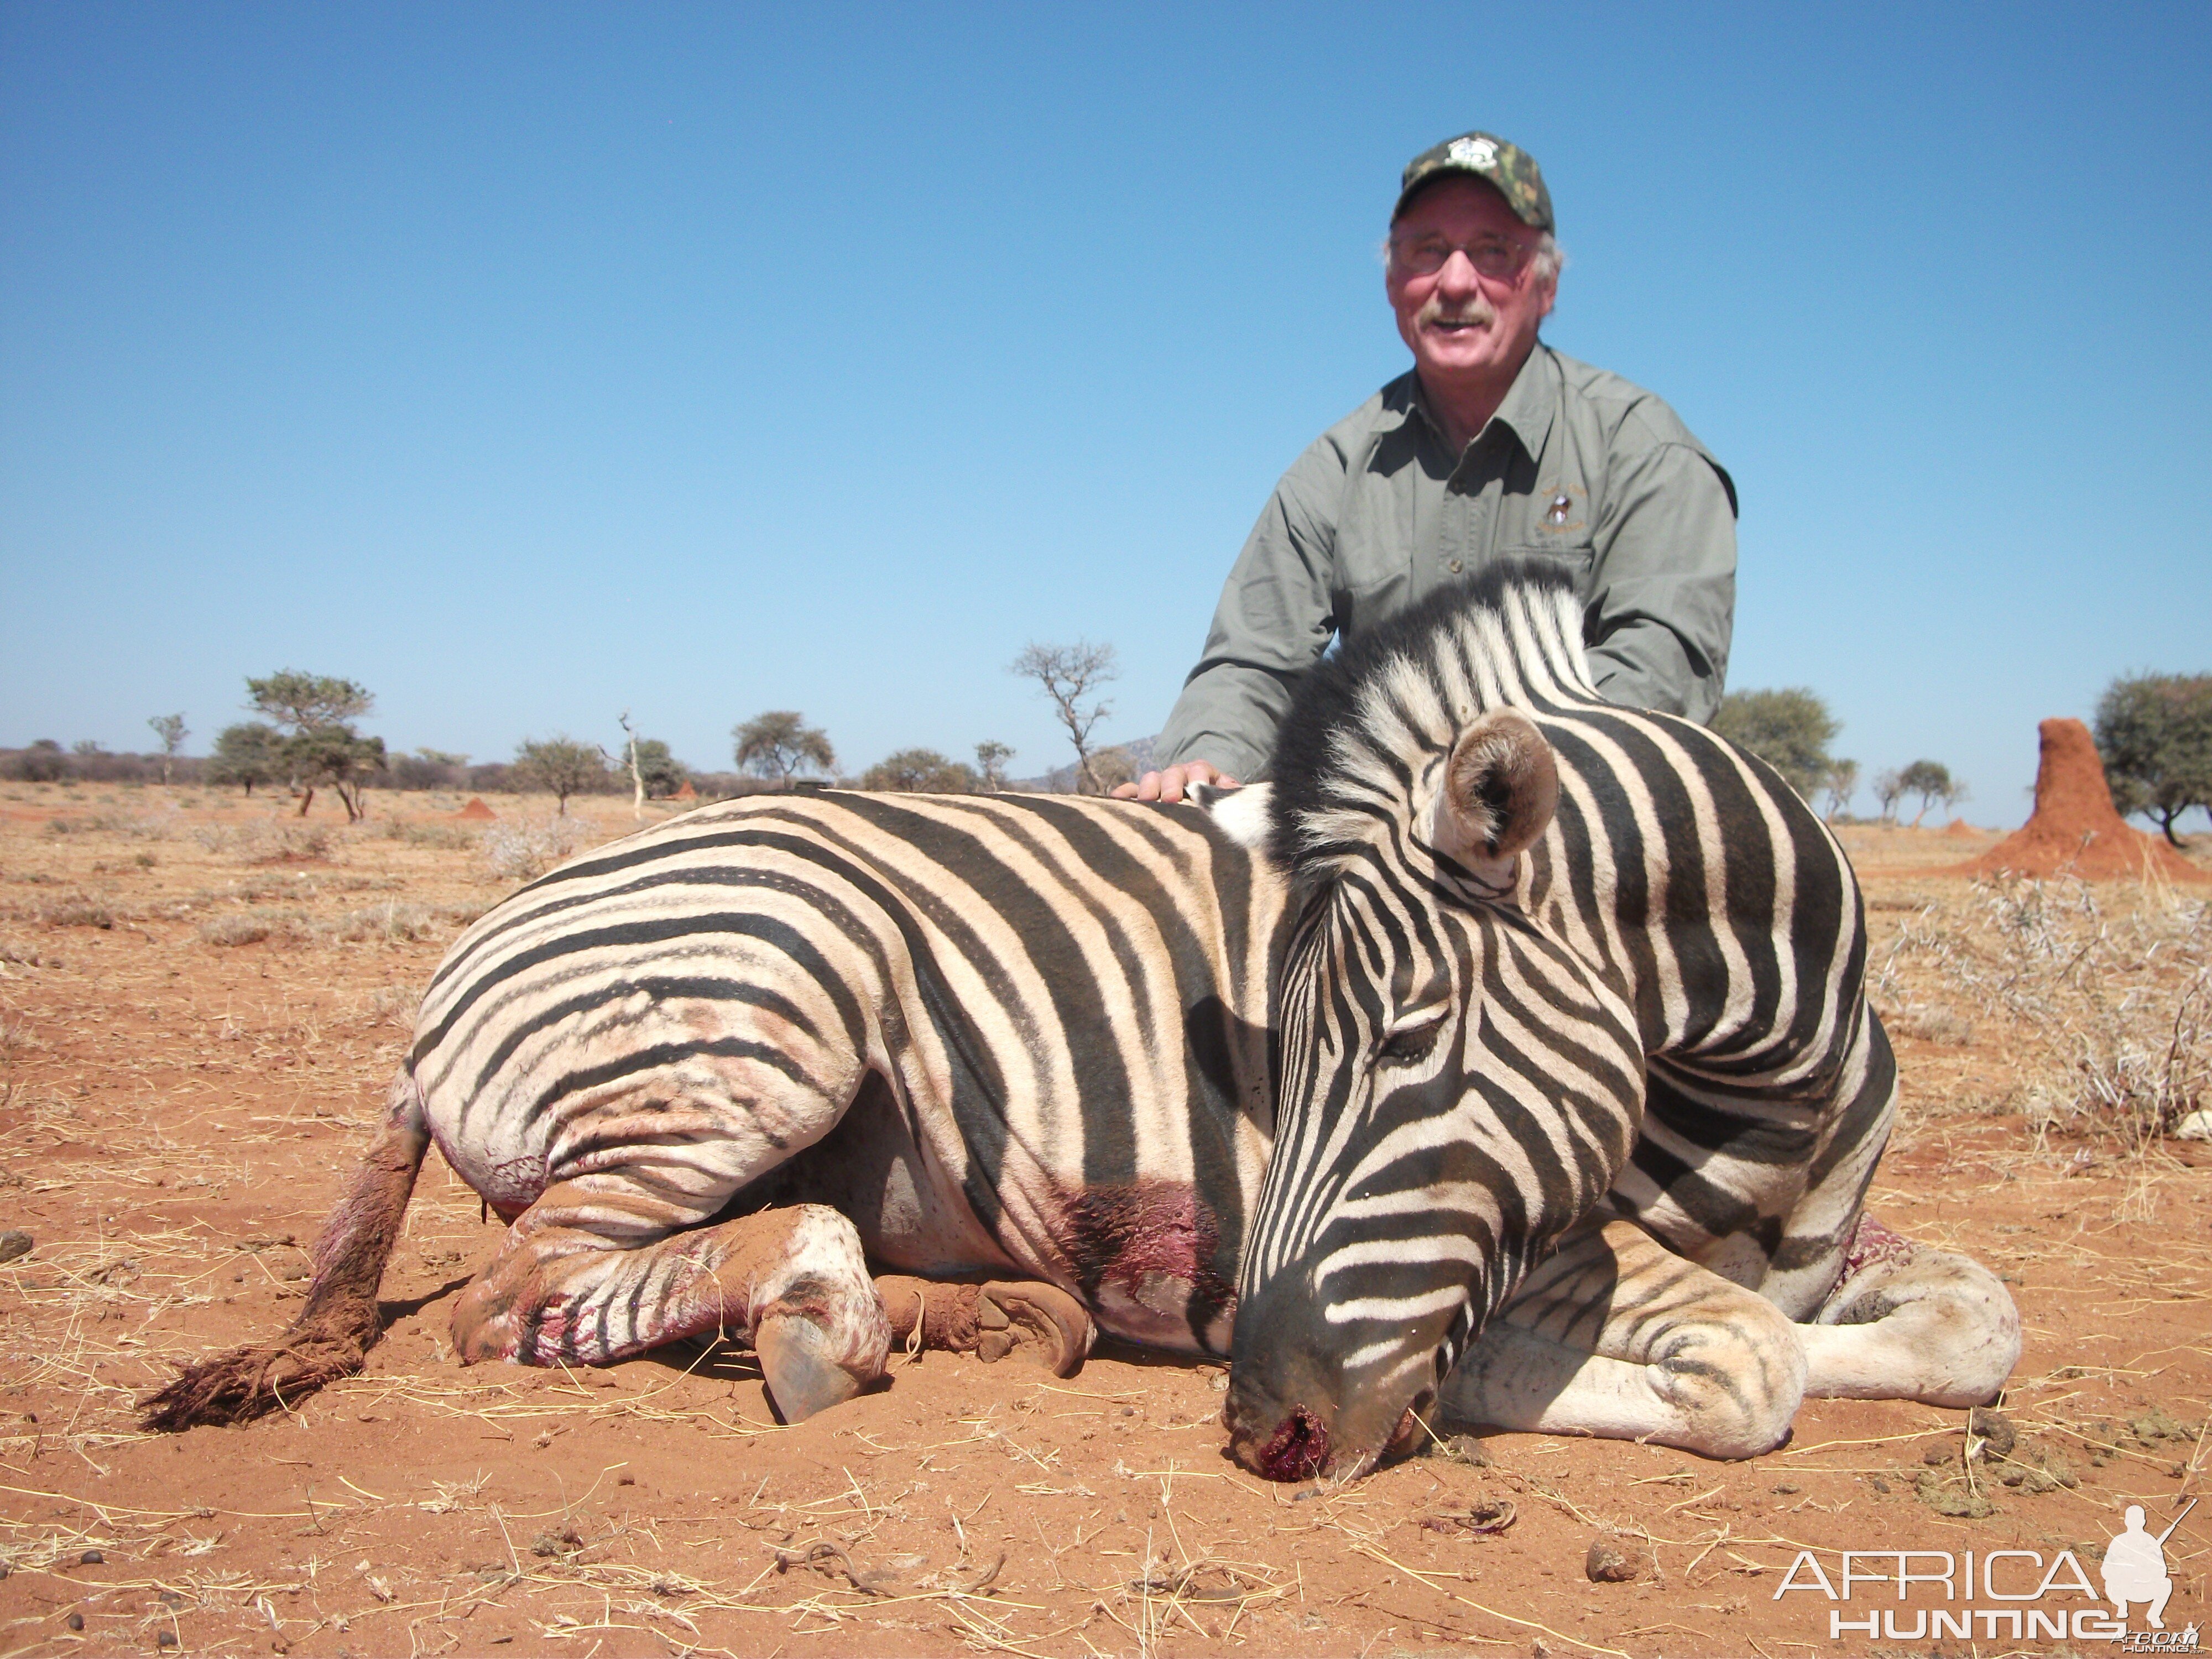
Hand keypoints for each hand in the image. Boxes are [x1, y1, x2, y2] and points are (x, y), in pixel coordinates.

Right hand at [1112, 760, 1239, 802]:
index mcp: (1202, 772)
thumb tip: (1236, 792)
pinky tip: (1115, 800)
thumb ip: (1231, 795)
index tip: (1196, 790)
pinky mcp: (1145, 794)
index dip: (1197, 778)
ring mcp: (1160, 783)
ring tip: (1144, 803)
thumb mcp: (1228, 799)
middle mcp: (1179, 774)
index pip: (1199, 769)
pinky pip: (1131, 791)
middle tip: (1170, 801)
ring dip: (1147, 790)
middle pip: (1172, 774)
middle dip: (1170, 786)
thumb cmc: (1218, 804)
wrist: (1204, 803)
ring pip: (1151, 779)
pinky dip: (1123, 794)